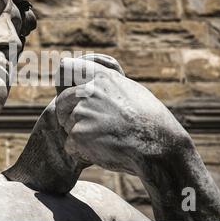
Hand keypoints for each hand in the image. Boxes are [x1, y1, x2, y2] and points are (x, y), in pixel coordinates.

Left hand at [55, 56, 192, 178]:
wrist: (159, 145)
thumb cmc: (150, 120)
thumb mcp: (130, 90)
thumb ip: (107, 85)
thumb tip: (93, 80)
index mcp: (100, 77)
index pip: (66, 68)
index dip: (63, 81)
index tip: (65, 89)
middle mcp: (88, 91)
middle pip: (61, 102)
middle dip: (67, 115)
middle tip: (87, 127)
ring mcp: (82, 112)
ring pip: (67, 126)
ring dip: (79, 136)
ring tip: (105, 139)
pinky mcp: (78, 134)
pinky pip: (70, 146)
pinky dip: (82, 152)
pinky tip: (103, 151)